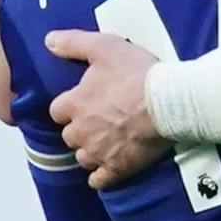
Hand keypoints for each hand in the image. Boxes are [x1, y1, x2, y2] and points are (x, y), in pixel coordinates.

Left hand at [46, 31, 167, 187]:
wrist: (171, 102)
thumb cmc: (138, 75)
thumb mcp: (105, 48)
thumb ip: (73, 43)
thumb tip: (49, 40)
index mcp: (73, 104)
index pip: (58, 111)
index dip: (71, 108)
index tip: (83, 104)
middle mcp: (80, 131)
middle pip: (70, 137)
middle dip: (81, 131)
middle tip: (100, 123)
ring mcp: (98, 152)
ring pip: (83, 158)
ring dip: (91, 152)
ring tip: (107, 145)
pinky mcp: (118, 167)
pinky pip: (100, 180)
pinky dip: (101, 177)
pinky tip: (108, 170)